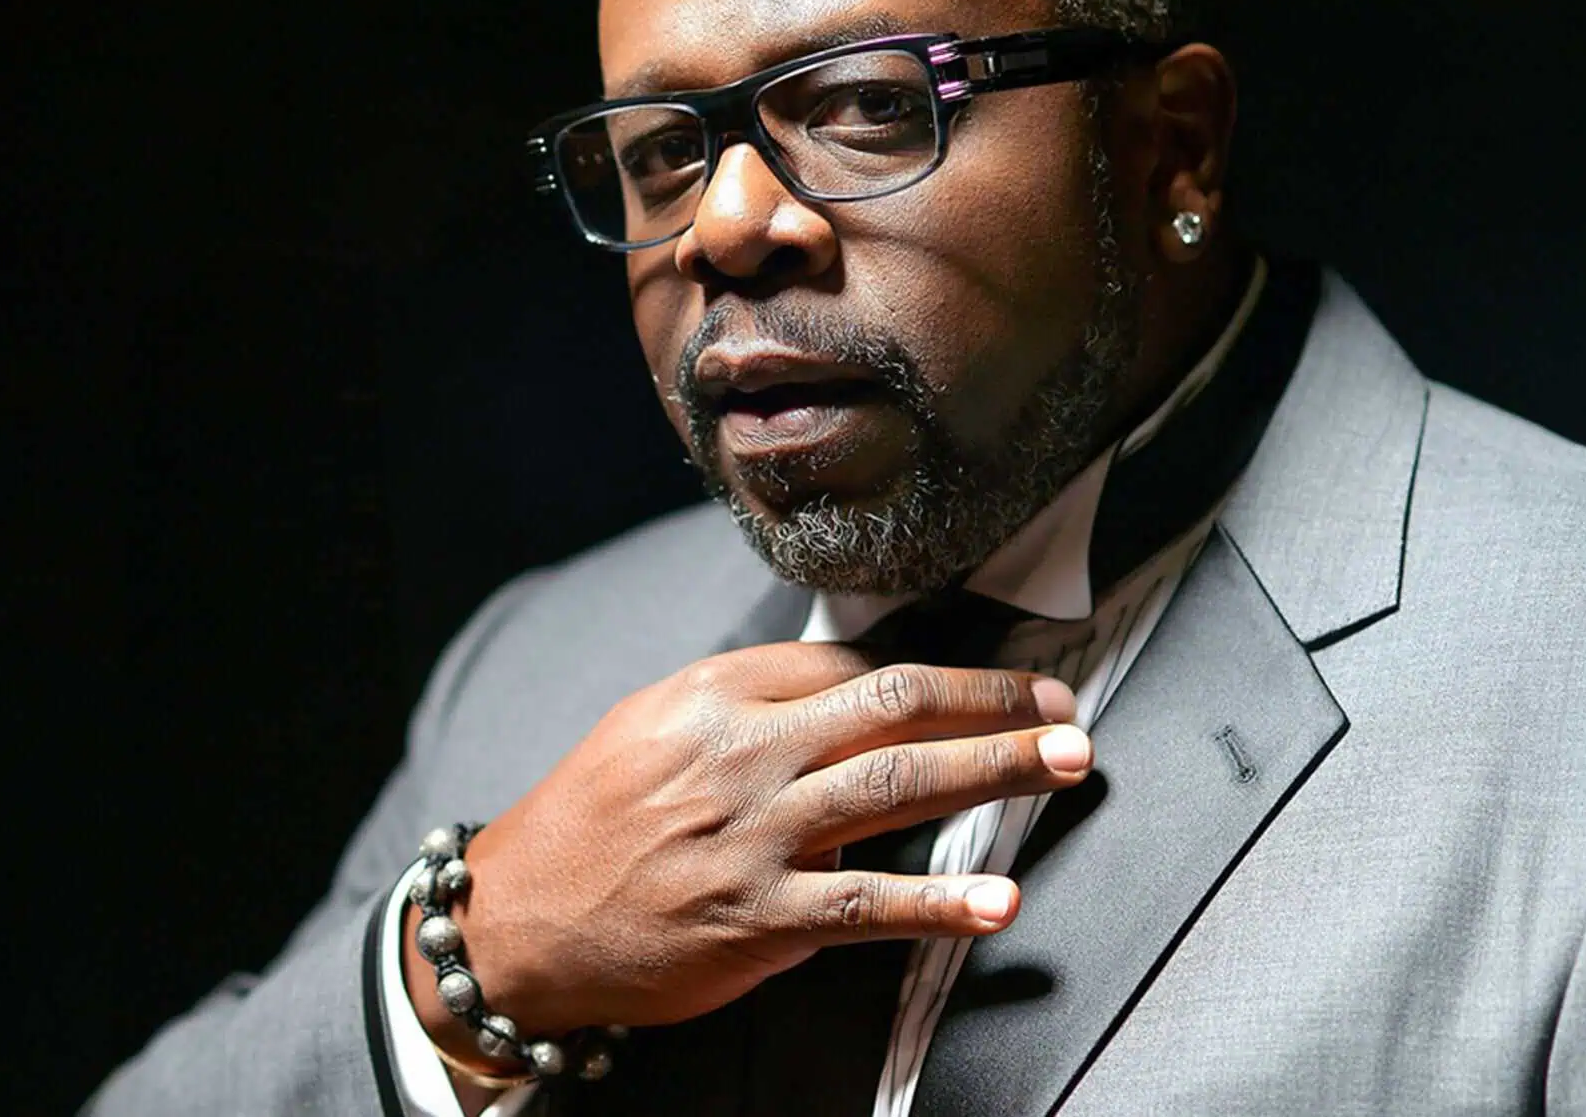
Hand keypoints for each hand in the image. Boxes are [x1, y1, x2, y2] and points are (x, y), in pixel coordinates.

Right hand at [406, 639, 1089, 1053]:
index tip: (994, 675)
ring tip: (1066, 763)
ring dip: (999, 770)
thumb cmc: (590, 822)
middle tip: (1062, 704)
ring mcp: (754, 835)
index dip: (936, 666)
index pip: (849, 664)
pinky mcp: (759, 917)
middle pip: (894, 705)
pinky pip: (870, 904)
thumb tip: (851, 695)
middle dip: (992, 700)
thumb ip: (748, 709)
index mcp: (716, 695)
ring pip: (901, 784)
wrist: (518, 921)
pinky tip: (998, 902)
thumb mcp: (654, 728)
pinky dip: (942, 902)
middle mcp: (742, 752)